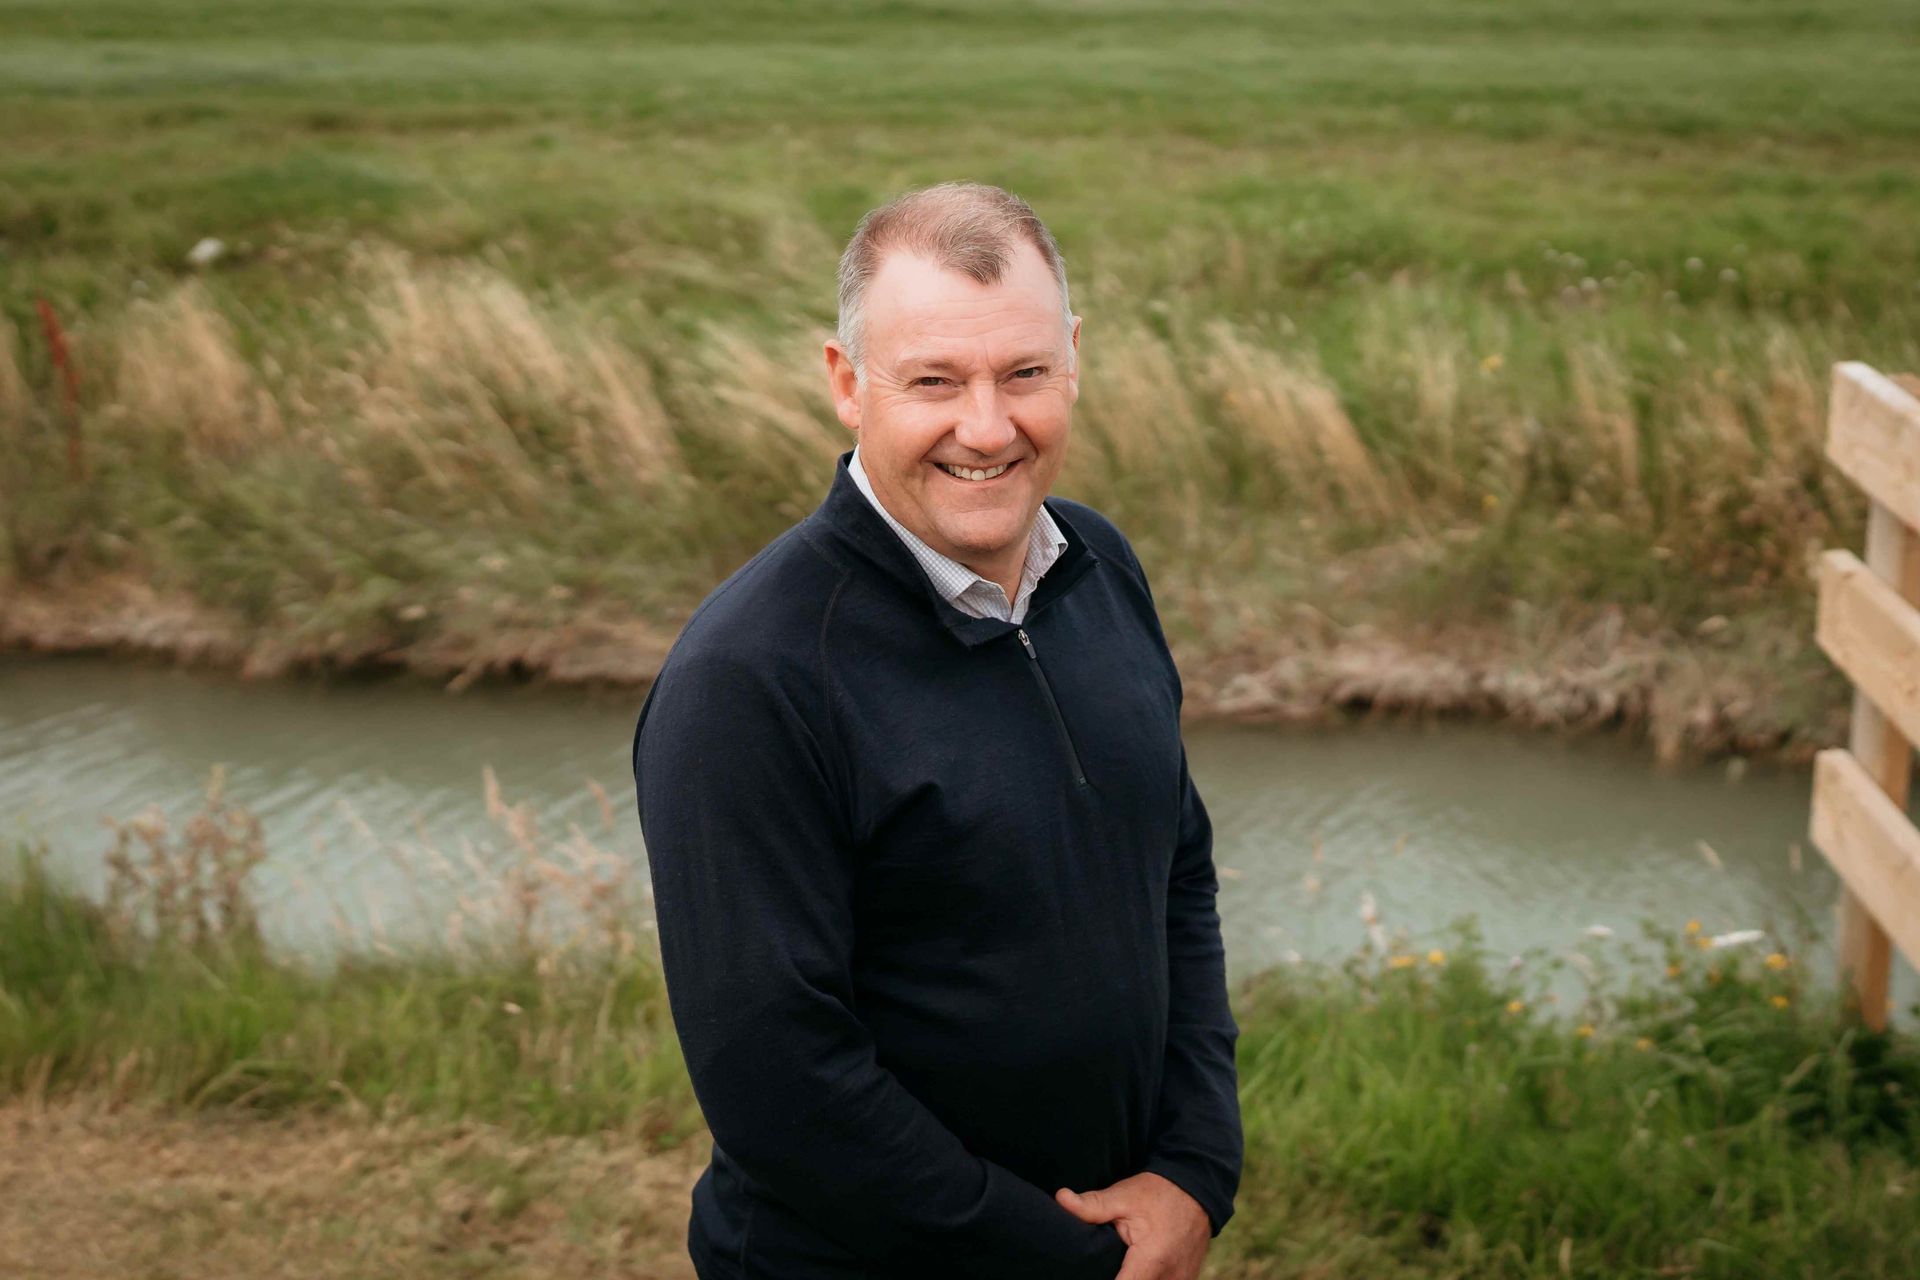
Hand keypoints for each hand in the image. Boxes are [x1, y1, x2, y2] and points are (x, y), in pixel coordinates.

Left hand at [1055, 1171, 1208, 1279]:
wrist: (1198, 1188)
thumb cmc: (1159, 1192)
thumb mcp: (1124, 1195)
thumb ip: (1092, 1205)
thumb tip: (1060, 1199)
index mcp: (1152, 1260)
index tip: (1092, 1275)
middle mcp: (1170, 1277)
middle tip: (1103, 1267)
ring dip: (1133, 1279)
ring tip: (1116, 1267)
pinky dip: (1147, 1279)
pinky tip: (1132, 1270)